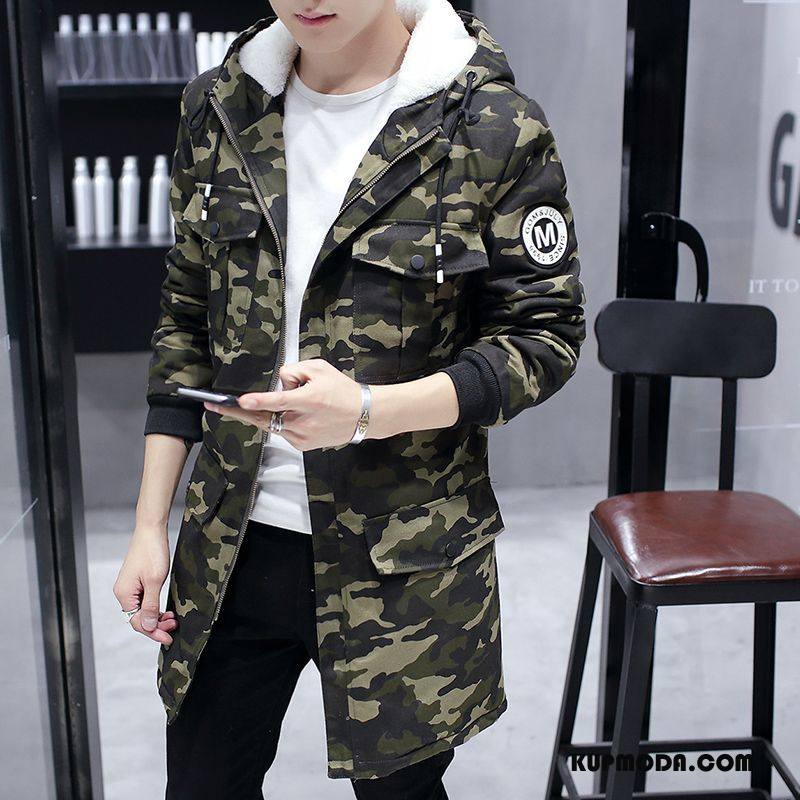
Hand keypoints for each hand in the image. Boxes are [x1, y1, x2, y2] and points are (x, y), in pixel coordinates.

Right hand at [113, 524, 176, 645]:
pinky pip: (145, 601)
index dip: (153, 632)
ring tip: (173, 620)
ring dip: (157, 617)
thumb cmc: (152, 552)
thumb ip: (150, 605)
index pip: (137, 622)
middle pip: (139, 618)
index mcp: (124, 594)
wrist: (151, 530)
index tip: (169, 638)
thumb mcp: (154, 581)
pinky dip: (155, 608)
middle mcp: (123, 593)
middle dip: (156, 626)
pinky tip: (166, 610)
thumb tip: (148, 626)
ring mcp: (129, 587)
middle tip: (174, 627)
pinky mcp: (137, 582)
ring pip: (142, 611)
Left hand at [203, 359, 362, 450]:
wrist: (363, 416)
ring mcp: (302, 437)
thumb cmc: (341, 389)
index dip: (258, 401)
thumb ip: (293, 371)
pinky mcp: (302, 446)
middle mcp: (304, 421)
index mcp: (309, 400)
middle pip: (264, 417)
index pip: (278, 400)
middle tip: (215, 406)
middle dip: (238, 411)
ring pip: (272, 423)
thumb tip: (276, 384)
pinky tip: (299, 415)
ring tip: (277, 404)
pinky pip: (282, 430)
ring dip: (267, 412)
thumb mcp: (319, 368)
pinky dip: (282, 420)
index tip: (242, 401)